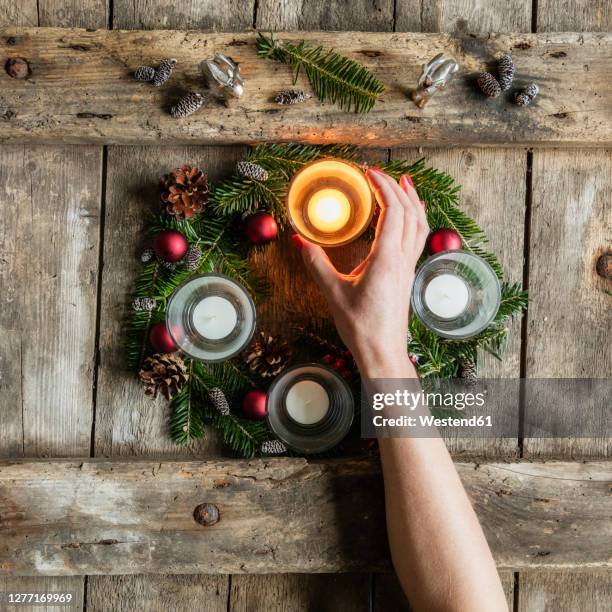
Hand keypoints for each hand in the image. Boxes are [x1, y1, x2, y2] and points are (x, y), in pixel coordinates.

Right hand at [292, 168, 428, 375]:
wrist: (382, 352)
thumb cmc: (360, 327)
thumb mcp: (333, 293)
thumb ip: (316, 263)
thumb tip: (299, 240)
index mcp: (387, 259)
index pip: (392, 211)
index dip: (383, 187)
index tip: (369, 173)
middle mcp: (403, 259)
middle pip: (410, 212)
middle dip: (397, 188)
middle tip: (381, 173)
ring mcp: (408, 267)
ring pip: (419, 224)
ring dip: (412, 201)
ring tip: (404, 184)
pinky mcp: (407, 275)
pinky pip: (418, 238)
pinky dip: (415, 219)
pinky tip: (409, 217)